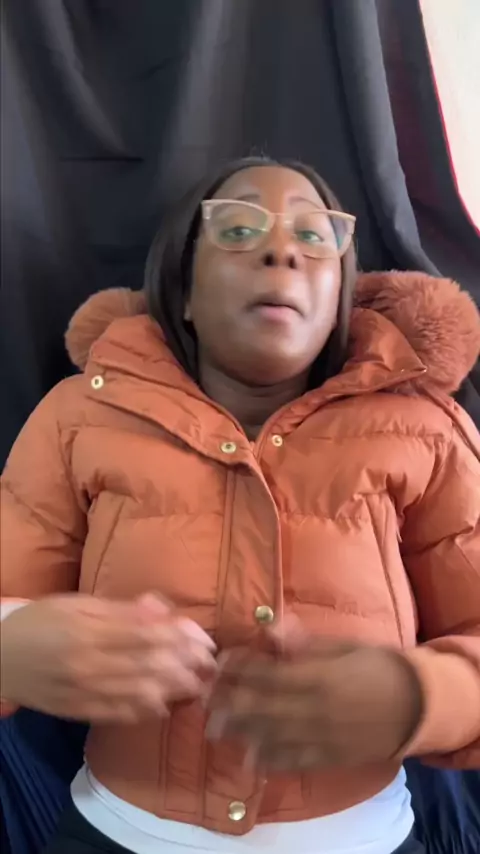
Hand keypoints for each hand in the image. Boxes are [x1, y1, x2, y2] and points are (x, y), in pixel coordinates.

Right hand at [1, 593, 215, 722]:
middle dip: (184, 665)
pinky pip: (116, 715)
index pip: (145, 635)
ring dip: (171, 690)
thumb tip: (161, 608)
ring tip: (197, 684)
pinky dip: (142, 712)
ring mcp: (83, 691)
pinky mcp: (77, 712)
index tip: (204, 639)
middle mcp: (88, 663)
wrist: (0, 657)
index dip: (179, 638)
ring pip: (136, 694)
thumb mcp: (79, 603)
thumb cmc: (43, 620)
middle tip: (210, 665)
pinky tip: (163, 705)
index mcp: (89, 629)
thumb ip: (122, 609)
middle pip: (147, 666)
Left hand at [207, 637, 422, 770]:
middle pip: (261, 708)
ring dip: (241, 731)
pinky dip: (270, 761)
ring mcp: (320, 737)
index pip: (267, 674)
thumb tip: (270, 626)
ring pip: (271, 736)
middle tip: (203, 696)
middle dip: (228, 702)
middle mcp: (313, 710)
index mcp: (318, 677)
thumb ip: (305, 643)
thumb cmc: (375, 665)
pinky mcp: (328, 757)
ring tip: (214, 727)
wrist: (414, 704)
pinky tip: (250, 758)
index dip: (240, 668)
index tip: (219, 661)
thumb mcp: (343, 645)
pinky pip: (294, 762)